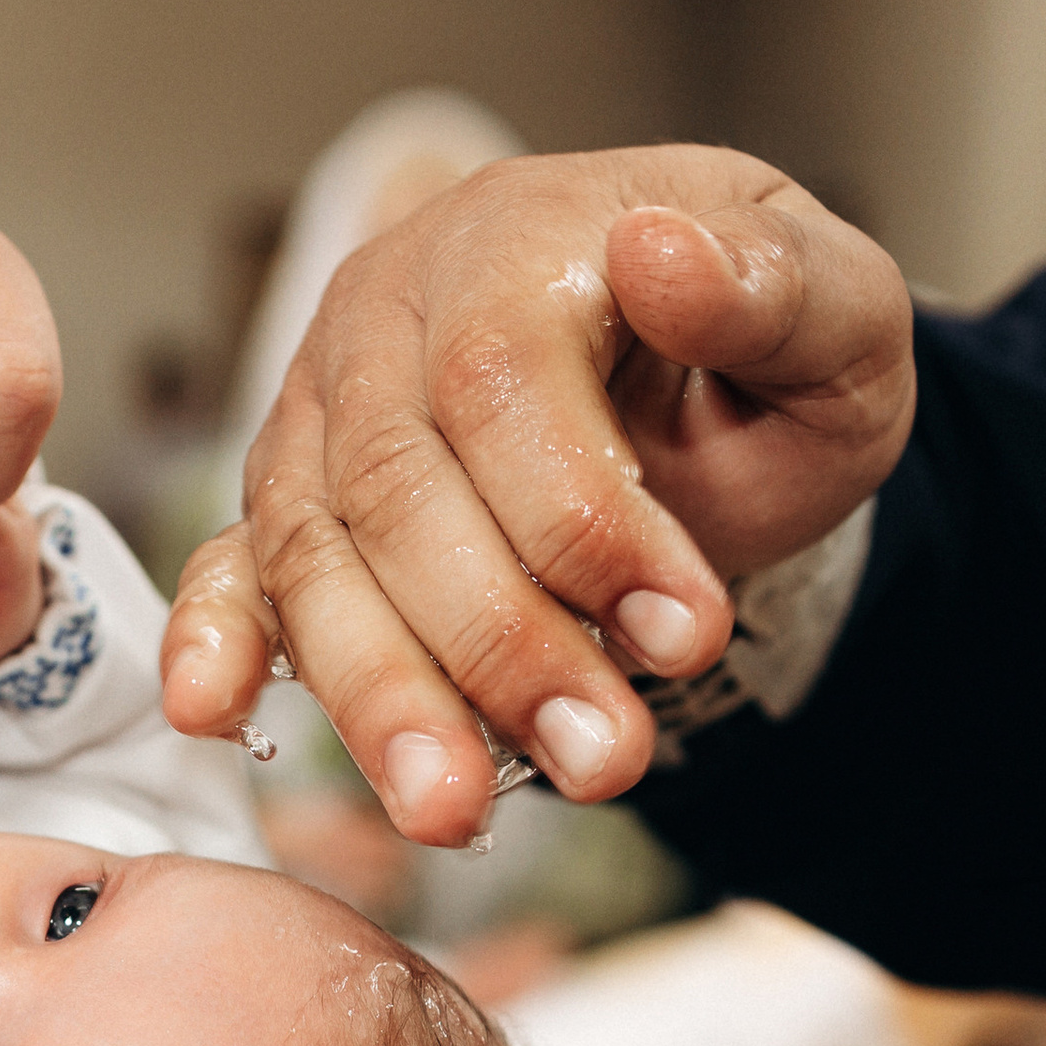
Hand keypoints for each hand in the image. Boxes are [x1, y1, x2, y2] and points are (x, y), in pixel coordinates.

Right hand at [161, 146, 914, 843]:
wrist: (700, 389)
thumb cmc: (759, 357)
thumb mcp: (836, 311)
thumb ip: (780, 285)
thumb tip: (662, 251)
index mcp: (513, 235)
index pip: (501, 380)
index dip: (580, 521)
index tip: (686, 636)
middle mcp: (385, 315)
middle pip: (394, 488)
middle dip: (495, 645)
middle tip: (602, 760)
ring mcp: (318, 414)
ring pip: (314, 558)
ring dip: (381, 696)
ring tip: (452, 810)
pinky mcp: (287, 507)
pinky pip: (228, 573)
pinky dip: (214, 645)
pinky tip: (209, 713)